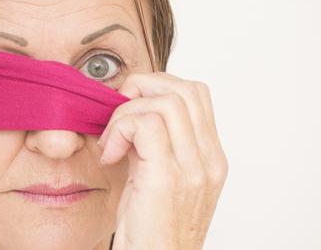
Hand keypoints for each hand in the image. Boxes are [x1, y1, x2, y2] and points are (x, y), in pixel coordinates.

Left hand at [97, 72, 228, 249]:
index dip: (156, 88)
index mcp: (210, 159)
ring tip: (112, 143)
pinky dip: (119, 129)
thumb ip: (154, 146)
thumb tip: (129, 114)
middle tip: (117, 117)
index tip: (129, 109)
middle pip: (183, 89)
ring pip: (164, 101)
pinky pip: (145, 124)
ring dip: (125, 113)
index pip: (194, 94)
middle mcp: (208, 161)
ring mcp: (192, 169)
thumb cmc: (150, 232)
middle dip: (141, 89)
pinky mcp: (166, 178)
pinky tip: (110, 154)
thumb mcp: (158, 181)